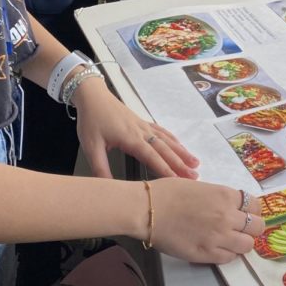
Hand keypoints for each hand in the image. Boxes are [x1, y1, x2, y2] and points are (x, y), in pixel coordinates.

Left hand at [74, 78, 199, 179]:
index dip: (166, 170)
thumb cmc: (91, 120)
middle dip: (180, 163)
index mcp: (130, 138)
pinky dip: (173, 139)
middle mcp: (141, 132)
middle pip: (164, 149)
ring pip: (166, 140)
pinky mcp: (141, 122)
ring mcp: (143, 125)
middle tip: (195, 176)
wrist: (92, 96)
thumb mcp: (90, 147)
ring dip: (181, 152)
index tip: (179, 182)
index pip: (152, 157)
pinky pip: (161, 131)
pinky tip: (180, 145)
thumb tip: (109, 189)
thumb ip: (100, 168)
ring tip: (195, 163)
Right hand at [149, 179, 263, 263]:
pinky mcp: (207, 254)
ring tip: (231, 240)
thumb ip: (218, 197)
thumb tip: (228, 205)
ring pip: (248, 245)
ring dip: (242, 242)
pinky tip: (219, 248)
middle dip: (252, 227)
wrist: (148, 210)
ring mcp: (218, 237)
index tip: (246, 213)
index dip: (252, 210)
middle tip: (241, 228)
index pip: (254, 205)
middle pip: (257, 226)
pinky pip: (230, 258)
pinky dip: (228, 254)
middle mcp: (227, 216)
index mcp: (225, 196)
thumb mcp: (200, 186)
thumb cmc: (169, 192)